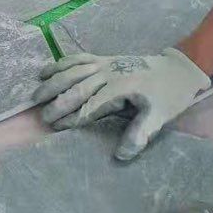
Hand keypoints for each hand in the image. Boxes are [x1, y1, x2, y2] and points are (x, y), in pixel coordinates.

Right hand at [33, 48, 210, 160]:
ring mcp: (105, 63)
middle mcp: (109, 72)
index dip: (74, 116)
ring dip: (53, 82)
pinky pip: (77, 58)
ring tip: (35, 96)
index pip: (91, 104)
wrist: (177, 69)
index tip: (57, 128)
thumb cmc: (168, 96)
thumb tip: (122, 154)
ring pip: (72, 70)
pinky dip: (59, 64)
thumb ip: (141, 133)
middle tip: (42, 116)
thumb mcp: (160, 116)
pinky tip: (44, 72)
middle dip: (58, 101)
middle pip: (77, 86)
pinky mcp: (103, 58)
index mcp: (122, 87)